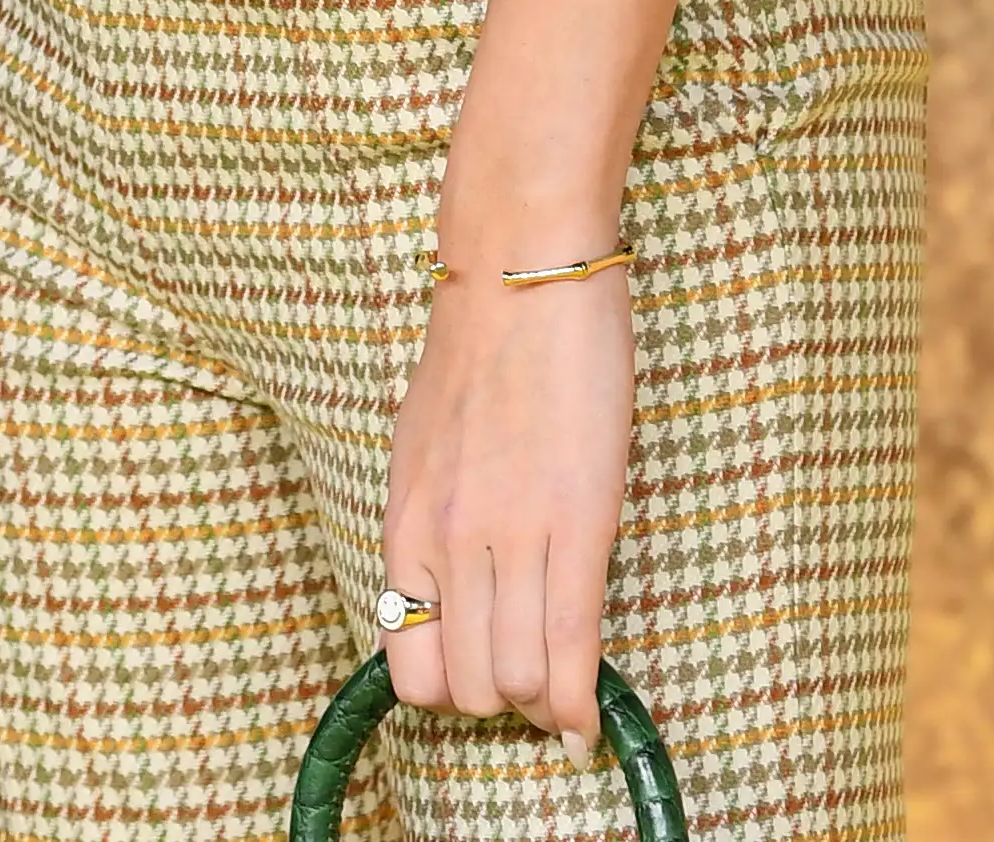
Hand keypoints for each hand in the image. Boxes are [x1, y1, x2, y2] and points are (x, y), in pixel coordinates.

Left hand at [378, 262, 632, 756]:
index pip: (407, 663)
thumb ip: (432, 519)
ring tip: (562, 690)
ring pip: (519, 681)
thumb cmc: (479, 347)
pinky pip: (572, 645)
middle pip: (466, 687)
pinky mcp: (578, 520)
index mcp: (406, 521)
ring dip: (543, 705)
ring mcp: (511, 534)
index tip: (478, 677)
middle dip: (499, 702)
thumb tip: (450, 589)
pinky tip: (587, 725)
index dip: (445, 690)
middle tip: (529, 677)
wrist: (522, 269)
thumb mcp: (424, 443)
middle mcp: (448, 539)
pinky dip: (580, 703)